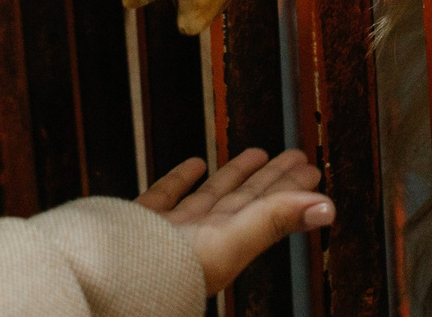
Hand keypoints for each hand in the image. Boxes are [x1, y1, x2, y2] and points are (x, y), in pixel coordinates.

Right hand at [134, 149, 331, 295]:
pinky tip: (194, 165)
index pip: (268, 208)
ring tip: (257, 153)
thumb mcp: (230, 240)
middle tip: (296, 155)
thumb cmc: (167, 270)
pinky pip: (166, 196)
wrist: (104, 277)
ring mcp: (172, 230)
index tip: (311, 167)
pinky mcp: (141, 222)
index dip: (290, 188)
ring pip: (211, 197)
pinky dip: (182, 179)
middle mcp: (203, 239)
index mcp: (227, 244)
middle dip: (271, 180)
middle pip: (246, 202)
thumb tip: (328, 207)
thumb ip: (275, 219)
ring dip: (234, 176)